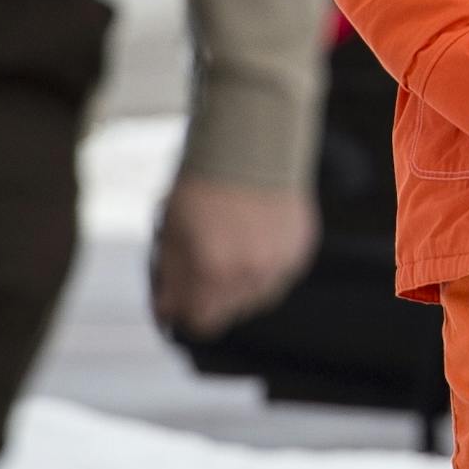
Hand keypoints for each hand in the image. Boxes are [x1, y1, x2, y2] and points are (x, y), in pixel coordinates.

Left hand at [152, 175, 318, 337]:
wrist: (250, 145)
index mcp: (213, 272)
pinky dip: (264, 267)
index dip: (182, 311)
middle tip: (199, 267)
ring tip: (229, 249)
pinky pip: (279, 276)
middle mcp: (250, 275)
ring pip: (255, 298)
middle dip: (208, 297)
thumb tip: (168, 311)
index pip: (199, 322)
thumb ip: (170, 278)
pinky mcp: (300, 250)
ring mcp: (280, 264)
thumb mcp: (170, 232)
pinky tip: (252, 240)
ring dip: (239, 285)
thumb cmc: (205, 185)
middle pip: (227, 313)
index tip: (174, 298)